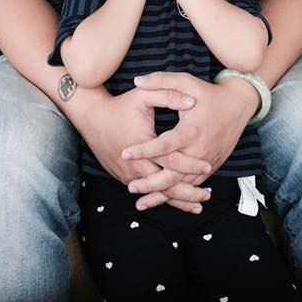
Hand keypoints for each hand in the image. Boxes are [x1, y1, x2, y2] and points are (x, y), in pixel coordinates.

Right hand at [66, 86, 212, 212]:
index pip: (171, 160)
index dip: (191, 164)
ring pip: (155, 193)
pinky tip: (176, 200)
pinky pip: (146, 191)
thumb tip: (192, 102)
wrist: (92, 118)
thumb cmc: (121, 105)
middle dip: (187, 193)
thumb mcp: (144, 95)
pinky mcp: (124, 177)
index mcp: (143, 144)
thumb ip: (169, 94)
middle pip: (165, 185)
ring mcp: (128, 174)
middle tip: (207, 196)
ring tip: (197, 206)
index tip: (209, 165)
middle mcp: (135, 164)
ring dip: (176, 200)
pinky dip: (161, 197)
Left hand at [122, 72, 259, 208]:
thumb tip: (137, 79)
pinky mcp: (211, 166)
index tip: (125, 153)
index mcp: (190, 130)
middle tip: (131, 186)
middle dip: (151, 183)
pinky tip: (162, 199)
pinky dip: (178, 194)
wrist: (238, 105)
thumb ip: (162, 80)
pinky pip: (193, 185)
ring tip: (141, 203)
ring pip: (183, 185)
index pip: (164, 145)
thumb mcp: (187, 82)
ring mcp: (206, 160)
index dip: (144, 150)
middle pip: (173, 174)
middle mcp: (199, 149)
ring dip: (162, 195)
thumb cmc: (209, 93)